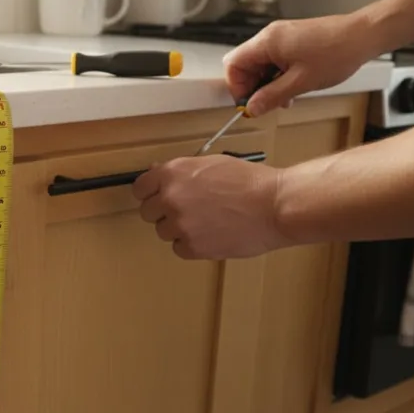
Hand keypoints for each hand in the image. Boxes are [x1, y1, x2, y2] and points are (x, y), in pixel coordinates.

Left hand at [131, 155, 290, 259]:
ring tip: (206, 222)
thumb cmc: (249, 180)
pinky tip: (211, 235)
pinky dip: (192, 245)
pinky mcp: (192, 247)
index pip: (140, 188)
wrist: (274, 205)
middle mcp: (170, 198)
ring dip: (178, 229)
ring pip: (163, 232)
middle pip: (148, 212)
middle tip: (187, 211)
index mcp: (172, 173)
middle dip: (163, 212)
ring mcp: (179, 224)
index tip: (158, 197)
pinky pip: (179, 249)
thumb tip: (156, 173)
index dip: (150, 193)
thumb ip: (180, 171)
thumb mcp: (210, 163)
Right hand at [224, 14, 379, 116]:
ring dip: (267, 83)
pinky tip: (293, 86)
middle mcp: (270, 36)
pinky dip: (278, 75)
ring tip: (285, 97)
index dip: (237, 86)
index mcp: (267, 42)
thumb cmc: (337, 52)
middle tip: (268, 103)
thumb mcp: (301, 82)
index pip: (233, 64)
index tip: (249, 102)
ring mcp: (281, 37)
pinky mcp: (292, 40)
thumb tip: (252, 108)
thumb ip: (272, 96)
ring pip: (259, 64)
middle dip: (253, 87)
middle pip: (244, 64)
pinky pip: (274, 60)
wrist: (363, 36)